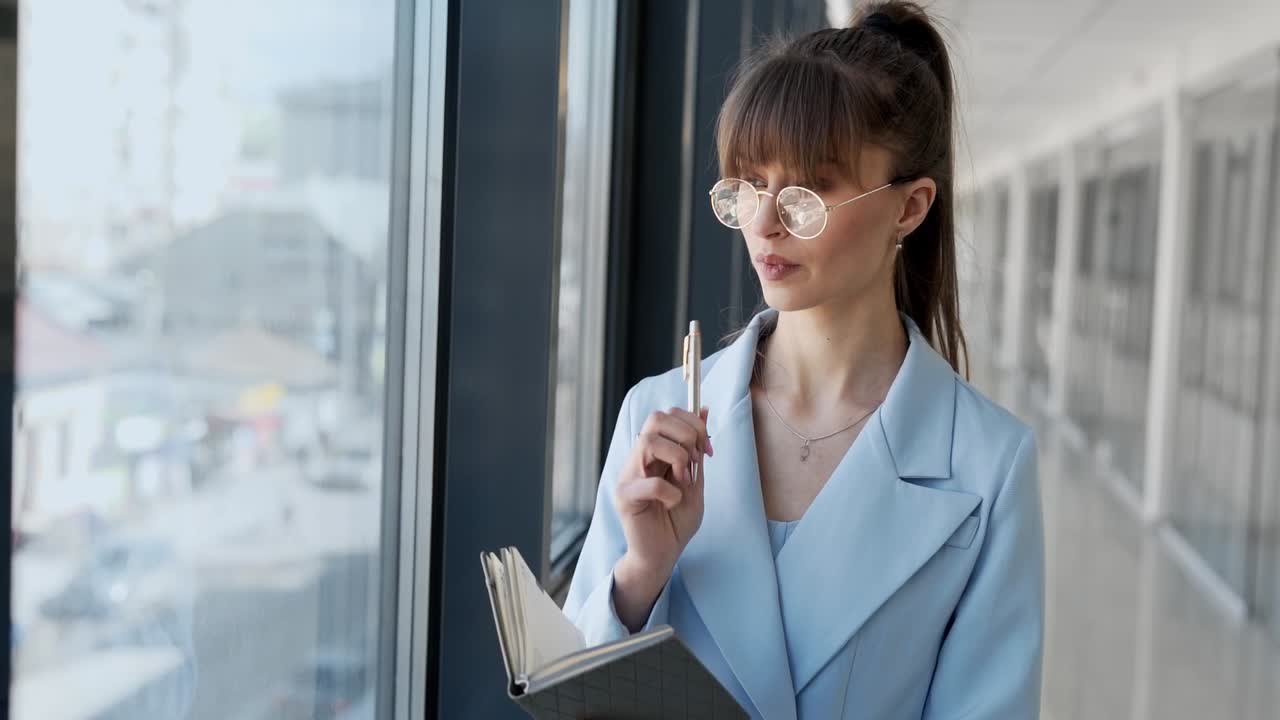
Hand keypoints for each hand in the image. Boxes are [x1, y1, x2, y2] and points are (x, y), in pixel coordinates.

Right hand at [613, 406, 711, 581]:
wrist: (663, 555)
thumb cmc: (676, 520)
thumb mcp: (694, 479)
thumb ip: (696, 449)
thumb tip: (703, 409)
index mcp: (654, 452)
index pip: (666, 415)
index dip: (692, 423)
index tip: (708, 449)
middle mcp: (638, 459)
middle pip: (655, 419)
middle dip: (686, 434)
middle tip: (696, 461)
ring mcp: (628, 476)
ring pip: (648, 442)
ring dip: (676, 457)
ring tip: (683, 481)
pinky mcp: (624, 498)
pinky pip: (648, 483)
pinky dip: (670, 492)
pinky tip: (673, 502)